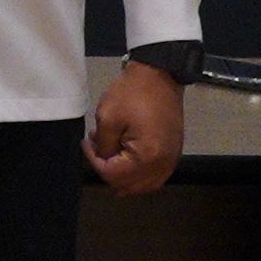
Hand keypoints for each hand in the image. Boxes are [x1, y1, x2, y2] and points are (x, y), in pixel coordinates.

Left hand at [84, 60, 186, 193]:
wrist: (159, 75)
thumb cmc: (133, 93)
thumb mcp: (107, 118)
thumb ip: (103, 146)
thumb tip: (103, 159)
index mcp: (147, 156)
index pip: (114, 175)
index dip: (94, 161)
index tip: (87, 143)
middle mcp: (163, 163)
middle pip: (130, 185)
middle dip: (109, 171)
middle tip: (98, 149)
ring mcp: (171, 159)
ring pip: (144, 185)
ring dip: (125, 178)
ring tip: (111, 156)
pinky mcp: (173, 153)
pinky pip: (156, 176)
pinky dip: (140, 176)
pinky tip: (128, 164)